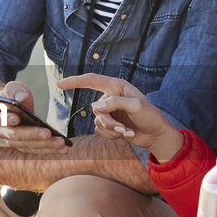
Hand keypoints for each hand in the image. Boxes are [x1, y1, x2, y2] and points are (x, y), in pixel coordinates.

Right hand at [0, 80, 69, 155]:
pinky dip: (51, 150)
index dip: (5, 119)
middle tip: (48, 133)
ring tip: (62, 143)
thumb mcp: (14, 88)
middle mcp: (2, 132)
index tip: (16, 118)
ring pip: (29, 146)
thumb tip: (20, 99)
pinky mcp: (26, 146)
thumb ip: (15, 90)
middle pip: (16, 136)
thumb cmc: (14, 95)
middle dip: (33, 135)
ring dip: (46, 146)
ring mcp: (14, 142)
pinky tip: (64, 148)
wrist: (14, 106)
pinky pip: (38, 150)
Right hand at [55, 73, 182, 161]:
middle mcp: (110, 97)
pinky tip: (125, 134)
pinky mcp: (109, 124)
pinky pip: (100, 131)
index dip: (75, 81)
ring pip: (98, 122)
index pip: (91, 80)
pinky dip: (112, 136)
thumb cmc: (150, 116)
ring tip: (128, 131)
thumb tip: (94, 106)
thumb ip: (115, 103)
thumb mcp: (136, 106)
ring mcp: (109, 111)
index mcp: (117, 86)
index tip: (60, 84)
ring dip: (113, 130)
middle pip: (96, 109)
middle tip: (124, 128)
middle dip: (109, 122)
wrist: (156, 135)